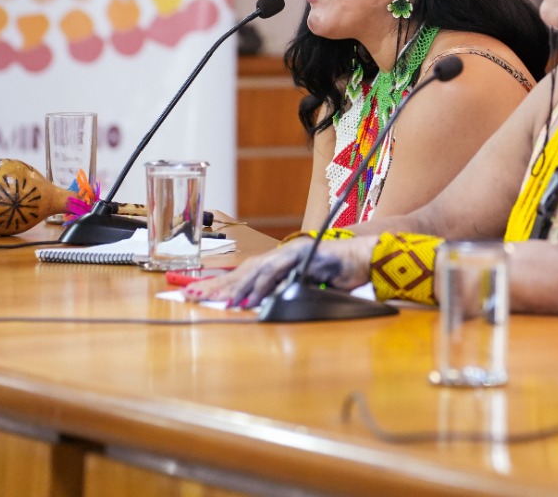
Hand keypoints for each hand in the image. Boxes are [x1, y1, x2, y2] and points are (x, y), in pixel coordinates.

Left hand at [183, 236, 373, 307]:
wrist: (366, 260)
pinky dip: (263, 285)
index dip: (220, 285)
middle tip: (191, 295)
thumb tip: (261, 306)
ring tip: (217, 302)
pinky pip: (279, 271)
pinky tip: (250, 298)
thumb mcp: (305, 288)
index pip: (244, 274)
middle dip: (216, 285)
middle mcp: (281, 254)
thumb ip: (284, 293)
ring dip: (236, 288)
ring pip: (256, 270)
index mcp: (279, 262)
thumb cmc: (340, 276)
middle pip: (242, 270)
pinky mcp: (303, 255)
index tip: (198, 295)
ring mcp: (292, 252)